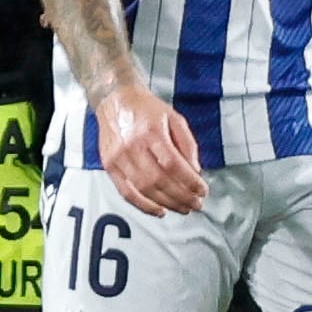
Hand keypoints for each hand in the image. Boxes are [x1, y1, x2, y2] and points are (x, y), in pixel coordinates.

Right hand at [92, 81, 205, 215]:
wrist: (114, 100)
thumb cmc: (147, 109)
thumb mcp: (175, 118)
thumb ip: (187, 144)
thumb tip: (195, 171)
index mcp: (151, 132)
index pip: (173, 164)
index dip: (189, 182)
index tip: (203, 191)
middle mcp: (132, 146)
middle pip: (159, 180)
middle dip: (181, 196)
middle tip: (196, 204)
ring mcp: (118, 158)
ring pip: (144, 189)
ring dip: (166, 203)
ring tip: (182, 209)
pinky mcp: (109, 166)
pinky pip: (125, 191)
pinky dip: (143, 205)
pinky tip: (158, 211)